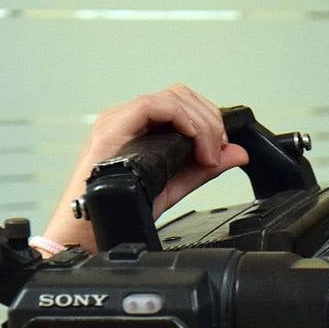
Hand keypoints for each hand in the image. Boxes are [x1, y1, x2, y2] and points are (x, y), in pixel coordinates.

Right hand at [41, 84, 249, 251]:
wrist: (92, 232)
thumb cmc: (122, 211)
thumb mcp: (175, 186)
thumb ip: (205, 168)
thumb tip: (237, 153)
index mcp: (141, 128)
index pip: (183, 103)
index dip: (210, 119)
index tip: (222, 147)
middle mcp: (129, 119)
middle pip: (181, 95)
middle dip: (210, 120)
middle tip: (217, 151)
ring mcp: (118, 120)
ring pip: (171, 97)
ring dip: (200, 122)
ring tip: (206, 154)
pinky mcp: (111, 128)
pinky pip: (152, 106)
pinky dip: (182, 119)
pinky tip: (192, 143)